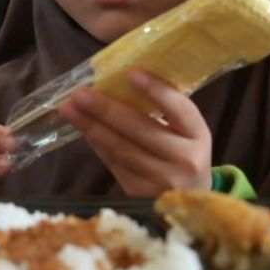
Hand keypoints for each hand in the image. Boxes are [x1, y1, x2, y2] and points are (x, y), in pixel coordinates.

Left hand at [58, 70, 212, 195]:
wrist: (191, 197)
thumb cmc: (183, 151)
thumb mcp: (185, 130)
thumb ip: (163, 110)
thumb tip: (116, 83)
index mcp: (199, 135)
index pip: (179, 109)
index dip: (156, 91)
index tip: (131, 73)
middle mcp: (186, 160)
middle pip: (142, 131)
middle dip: (106, 110)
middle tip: (79, 93)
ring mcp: (163, 181)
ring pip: (123, 149)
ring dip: (93, 128)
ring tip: (70, 110)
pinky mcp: (141, 194)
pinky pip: (115, 164)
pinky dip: (98, 145)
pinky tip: (85, 130)